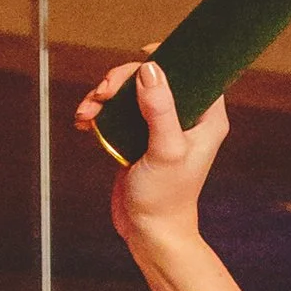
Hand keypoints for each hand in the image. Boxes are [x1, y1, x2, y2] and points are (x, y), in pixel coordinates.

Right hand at [72, 57, 229, 249]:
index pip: (193, 68)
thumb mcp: (165, 151)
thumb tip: (149, 69)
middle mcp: (185, 117)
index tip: (141, 59)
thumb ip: (160, 109)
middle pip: (153, 75)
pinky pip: (117, 110)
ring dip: (105, 95)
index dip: (167, 56)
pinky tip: (85, 121)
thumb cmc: (165, 200)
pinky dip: (99, 111)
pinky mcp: (137, 136)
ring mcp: (159, 125)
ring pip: (130, 90)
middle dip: (123, 78)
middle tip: (104, 92)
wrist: (149, 234)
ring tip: (89, 111)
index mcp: (206, 117)